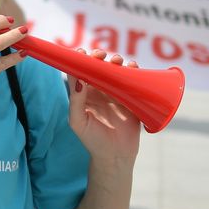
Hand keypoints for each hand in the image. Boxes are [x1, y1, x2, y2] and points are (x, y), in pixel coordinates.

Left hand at [67, 49, 140, 163]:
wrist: (115, 156)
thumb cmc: (92, 140)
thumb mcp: (78, 121)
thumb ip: (76, 100)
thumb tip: (77, 78)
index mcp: (83, 94)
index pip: (79, 72)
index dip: (80, 60)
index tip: (81, 52)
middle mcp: (98, 90)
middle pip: (98, 67)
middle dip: (99, 57)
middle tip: (100, 55)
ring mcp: (116, 93)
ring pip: (115, 71)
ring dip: (116, 61)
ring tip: (116, 60)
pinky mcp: (131, 98)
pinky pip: (132, 81)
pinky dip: (133, 71)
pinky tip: (132, 67)